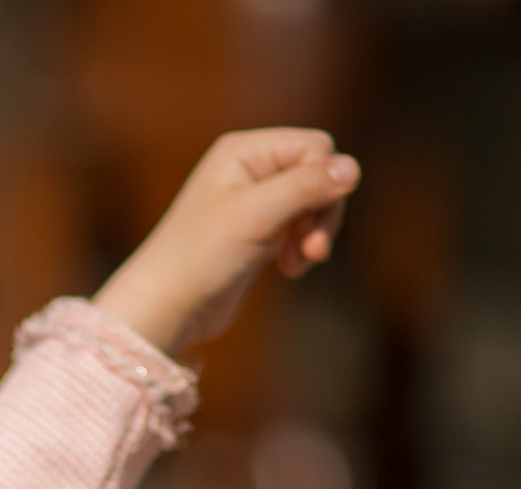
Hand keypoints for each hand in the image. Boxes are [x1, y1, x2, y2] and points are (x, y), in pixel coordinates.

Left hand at [92, 129, 359, 355]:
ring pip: (314, 201)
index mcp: (244, 151)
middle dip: (321, 212)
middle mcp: (249, 168)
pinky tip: (289, 269)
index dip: (323, 183)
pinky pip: (300, 225)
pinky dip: (302, 246)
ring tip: (296, 264)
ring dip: (314, 233)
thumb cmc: (200, 258)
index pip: (316, 146)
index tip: (307, 227)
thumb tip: (353, 167)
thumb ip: (305, 188)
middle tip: (310, 250)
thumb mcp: (256, 216)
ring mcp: (254, 200)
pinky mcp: (258, 232)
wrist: (166, 309)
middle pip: (320, 173)